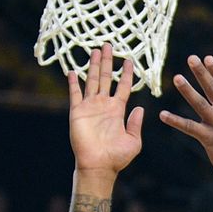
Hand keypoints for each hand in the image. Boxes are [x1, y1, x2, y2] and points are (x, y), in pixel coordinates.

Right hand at [68, 46, 144, 174]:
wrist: (98, 166)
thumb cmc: (117, 157)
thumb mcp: (133, 140)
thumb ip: (135, 124)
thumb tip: (140, 109)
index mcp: (117, 110)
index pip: (123, 86)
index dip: (126, 74)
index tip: (129, 60)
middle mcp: (103, 105)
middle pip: (106, 78)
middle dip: (108, 62)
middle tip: (109, 46)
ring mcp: (90, 107)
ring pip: (91, 81)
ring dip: (93, 66)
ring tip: (95, 50)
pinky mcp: (77, 112)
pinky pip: (74, 94)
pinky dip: (73, 82)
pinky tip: (72, 71)